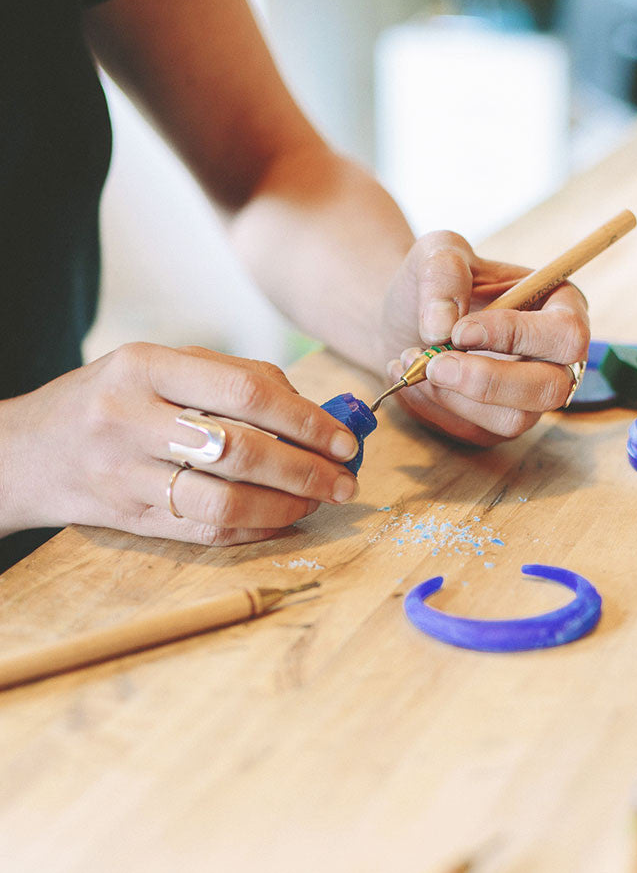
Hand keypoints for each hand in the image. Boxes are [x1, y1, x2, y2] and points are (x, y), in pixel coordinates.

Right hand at [0, 344, 359, 545]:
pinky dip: (255, 528)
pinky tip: (282, 519)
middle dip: (307, 470)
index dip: (305, 419)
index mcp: (145, 366)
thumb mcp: (157, 366)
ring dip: (287, 506)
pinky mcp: (127, 518)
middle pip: (241, 450)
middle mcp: (130, 418)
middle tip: (345, 480)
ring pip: (225, 501)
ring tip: (318, 501)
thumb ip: (230, 377)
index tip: (343, 439)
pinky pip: (205, 531)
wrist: (25, 450)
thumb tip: (310, 410)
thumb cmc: (109, 397)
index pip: (245, 391)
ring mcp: (124, 474)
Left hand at [380, 231, 589, 445]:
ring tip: (410, 361)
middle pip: (550, 390)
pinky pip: (474, 433)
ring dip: (454, 397)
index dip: (514, 336)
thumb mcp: (438, 253)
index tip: (459, 331)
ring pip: (512, 420)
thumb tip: (442, 327)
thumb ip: (443, 273)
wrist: (405, 317)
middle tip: (433, 363)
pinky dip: (433, 407)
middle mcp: (556, 360)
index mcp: (561, 308)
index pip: (564, 335)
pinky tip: (409, 378)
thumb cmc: (436, 282)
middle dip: (487, 381)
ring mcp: (528, 398)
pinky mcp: (495, 425)